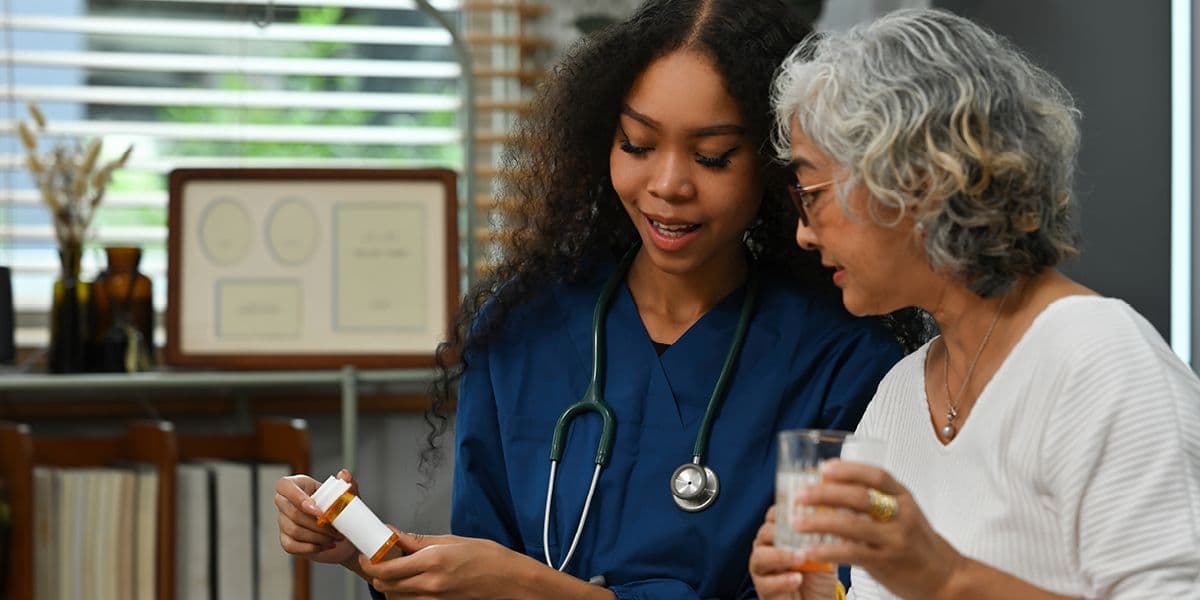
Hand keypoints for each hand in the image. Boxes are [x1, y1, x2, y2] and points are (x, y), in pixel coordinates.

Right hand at [275, 468, 358, 564]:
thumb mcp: (347, 497)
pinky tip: (324, 545)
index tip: (319, 511)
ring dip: (317, 537)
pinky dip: (310, 547)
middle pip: (292, 512)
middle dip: (317, 524)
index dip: (298, 498)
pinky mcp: (285, 539)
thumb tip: (344, 474)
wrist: (343, 534)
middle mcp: (286, 502)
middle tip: (335, 530)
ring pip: (293, 530)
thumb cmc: (341, 510)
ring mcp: (283, 521)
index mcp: (298, 485)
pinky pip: (290, 545)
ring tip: (333, 538)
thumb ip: (348, 485)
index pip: (284, 486)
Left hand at [360, 530, 544, 598]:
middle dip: (378, 573)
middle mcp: (430, 585)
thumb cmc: (490, 559)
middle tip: (383, 560)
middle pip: (386, 586)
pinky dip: (405, 595)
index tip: (368, 554)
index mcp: (433, 562)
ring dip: (391, 585)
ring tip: (401, 571)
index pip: (386, 569)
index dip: (370, 562)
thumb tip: (395, 534)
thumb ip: (419, 541)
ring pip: (395, 598)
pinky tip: (414, 583)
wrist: (511, 582)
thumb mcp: (453, 541)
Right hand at [749, 505, 839, 599]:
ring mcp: (762, 568)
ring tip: (800, 559)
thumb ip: (825, 533)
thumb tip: (836, 511)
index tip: (801, 510)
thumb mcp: (825, 552)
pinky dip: (782, 580)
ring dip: (781, 556)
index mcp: (779, 533)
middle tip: (802, 537)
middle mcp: (767, 547)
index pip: (775, 514)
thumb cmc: (817, 577)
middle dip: (783, 532)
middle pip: (765, 532)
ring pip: (760, 556)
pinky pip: (765, 582)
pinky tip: (797, 579)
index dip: (785, 510)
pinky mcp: (763, 588)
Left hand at [793, 460, 965, 598]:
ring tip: (796, 521)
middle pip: (859, 497)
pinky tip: (808, 551)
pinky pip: (851, 554)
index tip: (824, 468)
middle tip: (800, 494)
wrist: (946, 577)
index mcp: (904, 498)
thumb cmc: (917, 543)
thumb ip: (876, 500)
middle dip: (826, 493)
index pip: (877, 475)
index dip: (849, 470)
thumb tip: (831, 486)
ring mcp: (894, 540)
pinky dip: (826, 552)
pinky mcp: (886, 563)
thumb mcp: (904, 513)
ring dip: (819, 522)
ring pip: (852, 526)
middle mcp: (901, 516)